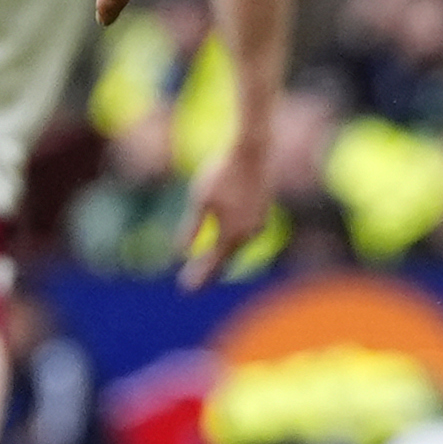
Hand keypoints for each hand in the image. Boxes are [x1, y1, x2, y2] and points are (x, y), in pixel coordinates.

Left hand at [175, 143, 274, 289]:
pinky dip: (231, 245)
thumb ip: (191, 229)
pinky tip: (224, 244)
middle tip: (192, 285)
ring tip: (206, 268)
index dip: (198, 277)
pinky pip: (245, 237)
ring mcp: (258, 225)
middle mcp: (249, 234)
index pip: (212, 264)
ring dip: (221, 259)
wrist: (252, 152)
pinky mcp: (262, 214)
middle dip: (208, 272)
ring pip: (236, 249)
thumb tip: (180, 253)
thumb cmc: (221, 174)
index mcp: (232, 234)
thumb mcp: (200, 201)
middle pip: (226, 260)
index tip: (186, 290)